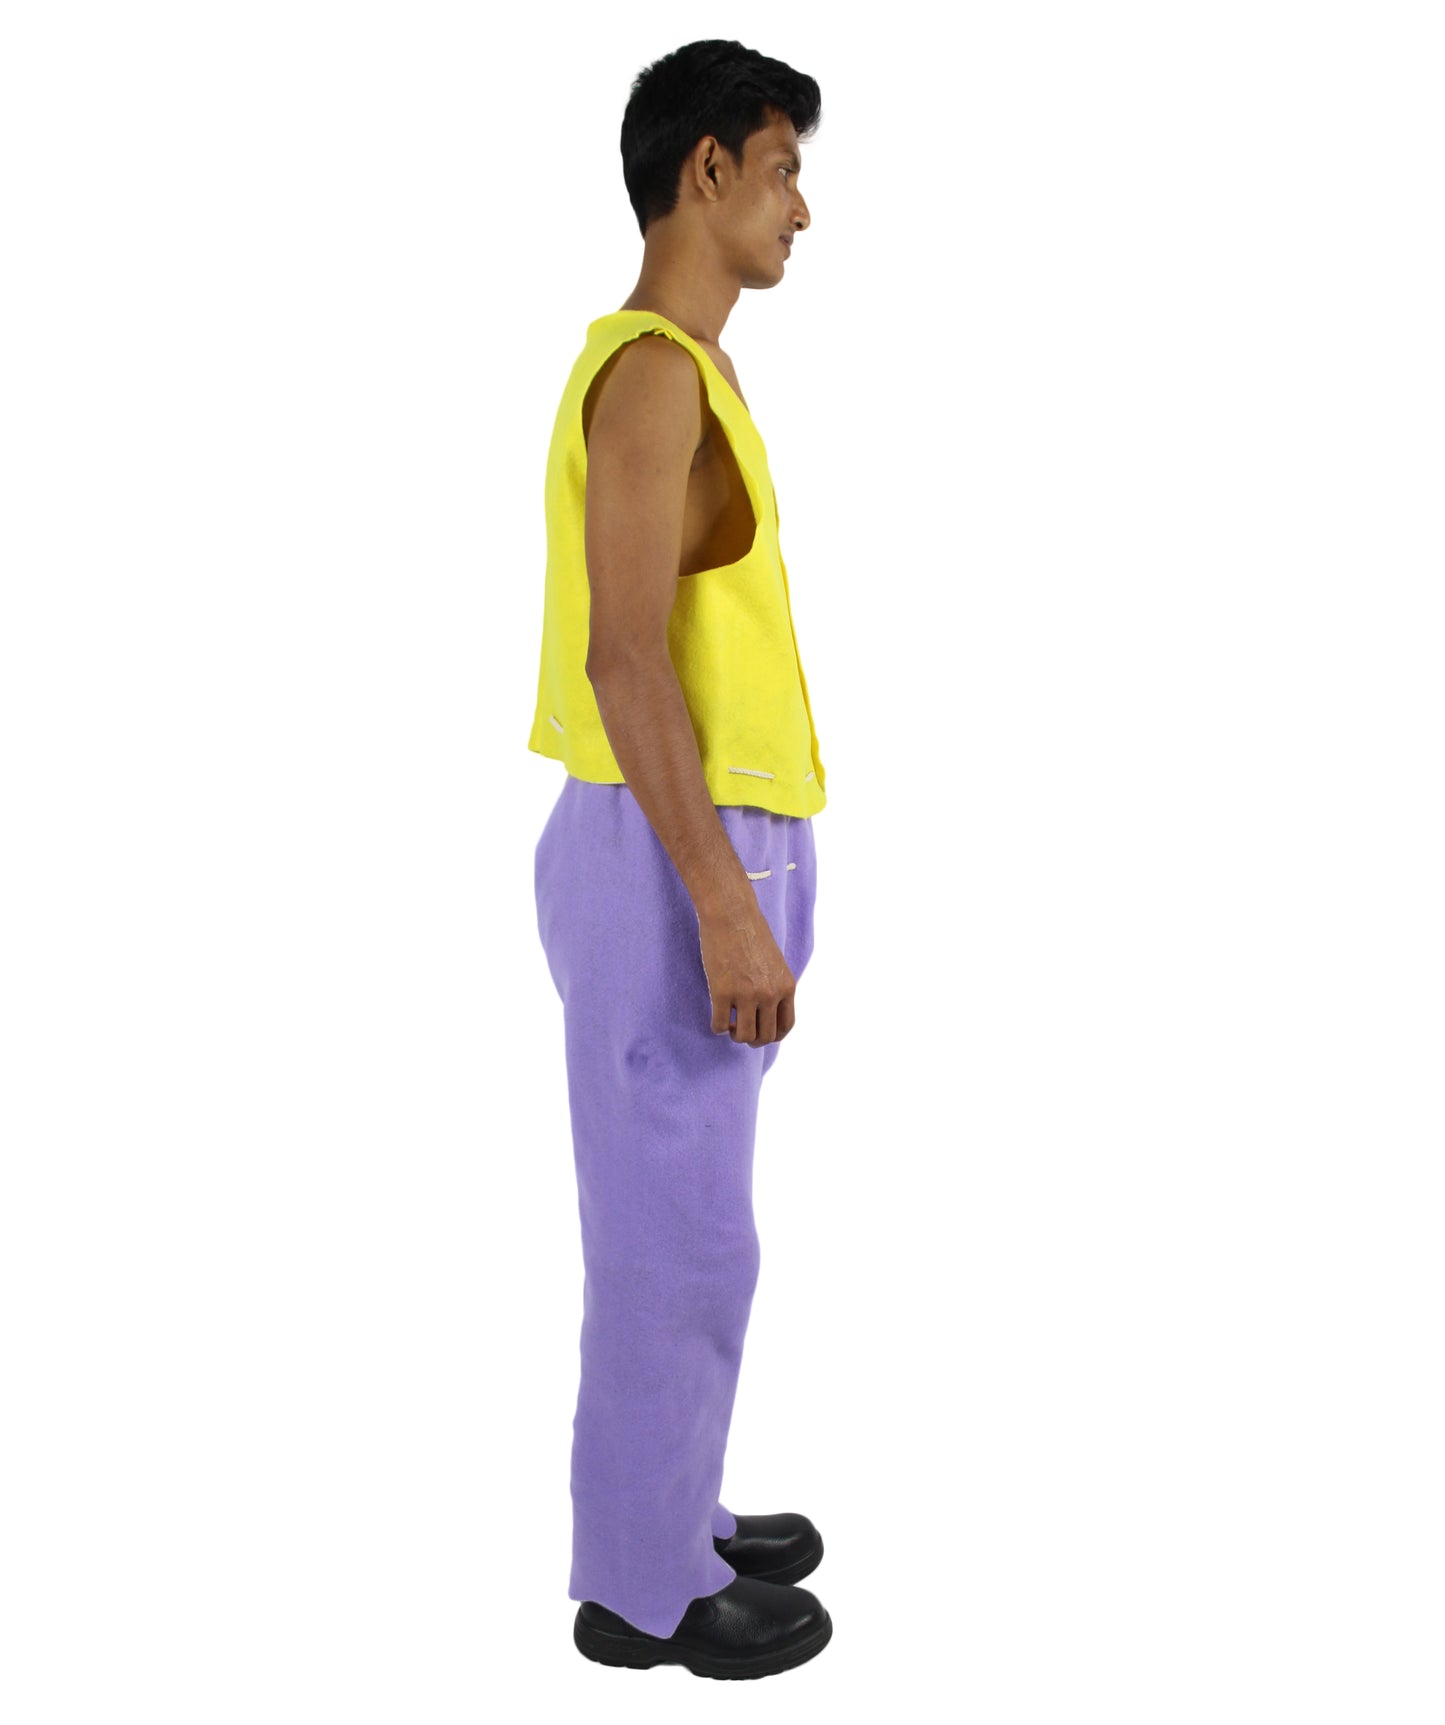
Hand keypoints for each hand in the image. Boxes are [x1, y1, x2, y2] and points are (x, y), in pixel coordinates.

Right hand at [697, 900, 796, 1045]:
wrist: (731, 914)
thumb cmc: (750, 933)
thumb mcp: (775, 961)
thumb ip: (775, 985)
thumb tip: (767, 1010)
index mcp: (785, 986)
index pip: (785, 1026)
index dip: (772, 1035)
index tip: (761, 1032)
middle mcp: (769, 994)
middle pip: (765, 1036)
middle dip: (753, 1039)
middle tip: (741, 1031)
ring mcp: (745, 995)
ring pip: (743, 1036)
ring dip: (735, 1036)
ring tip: (729, 1026)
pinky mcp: (721, 992)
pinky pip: (719, 1025)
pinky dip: (717, 1028)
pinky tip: (716, 1019)